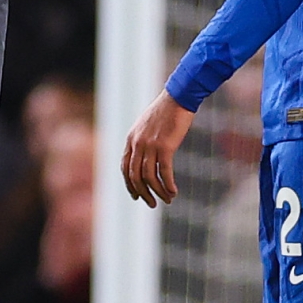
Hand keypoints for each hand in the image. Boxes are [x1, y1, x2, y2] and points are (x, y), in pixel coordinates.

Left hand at [121, 91, 195, 206]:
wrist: (178, 98)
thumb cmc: (165, 112)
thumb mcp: (146, 126)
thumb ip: (141, 141)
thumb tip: (144, 157)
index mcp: (130, 139)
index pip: (125, 168)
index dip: (129, 184)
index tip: (136, 196)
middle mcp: (137, 144)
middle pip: (135, 176)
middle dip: (143, 193)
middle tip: (152, 203)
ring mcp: (150, 145)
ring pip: (149, 177)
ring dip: (158, 192)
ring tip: (167, 199)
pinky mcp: (165, 146)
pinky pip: (164, 172)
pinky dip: (168, 185)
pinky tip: (174, 192)